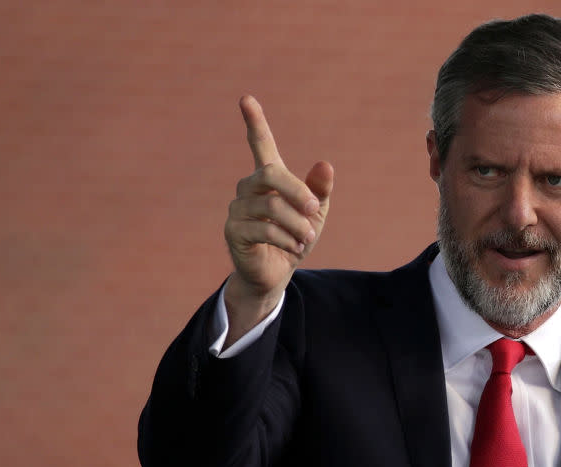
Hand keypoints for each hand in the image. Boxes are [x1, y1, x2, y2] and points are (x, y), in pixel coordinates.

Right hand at [222, 95, 334, 341]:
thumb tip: (326, 163)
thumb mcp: (314, 214)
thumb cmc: (295, 238)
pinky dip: (287, 240)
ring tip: (306, 239)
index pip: (261, 144)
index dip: (255, 122)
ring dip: (297, 224)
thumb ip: (319, 190)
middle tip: (314, 208)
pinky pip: (265, 229)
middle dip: (297, 191)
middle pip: (270, 174)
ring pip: (271, 206)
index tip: (246, 99)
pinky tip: (294, 249)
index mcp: (268, 179)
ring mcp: (237, 209)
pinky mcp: (234, 231)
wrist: (277, 274)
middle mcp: (248, 188)